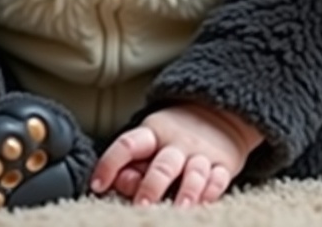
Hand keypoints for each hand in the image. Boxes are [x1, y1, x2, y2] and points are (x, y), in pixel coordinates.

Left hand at [91, 102, 263, 205]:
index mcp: (152, 134)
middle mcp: (177, 144)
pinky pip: (219, 178)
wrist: (221, 112)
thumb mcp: (150, 139)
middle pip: (163, 165)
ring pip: (195, 172)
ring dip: (187, 192)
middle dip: (152, 186)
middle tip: (142, 205)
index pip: (128, 145)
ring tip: (180, 209)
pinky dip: (212, 191)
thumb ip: (131, 163)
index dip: (110, 163)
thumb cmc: (174, 136)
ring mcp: (202, 154)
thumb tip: (114, 185)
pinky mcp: (224, 164)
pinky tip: (204, 202)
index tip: (97, 185)